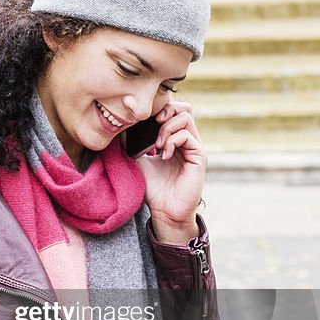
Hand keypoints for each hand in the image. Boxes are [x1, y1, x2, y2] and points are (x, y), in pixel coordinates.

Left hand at [139, 101, 206, 242]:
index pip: (174, 110)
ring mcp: (195, 148)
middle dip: (166, 110)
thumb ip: (132, 142)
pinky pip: (187, 136)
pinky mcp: (199, 157)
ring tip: (156, 145)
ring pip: (185, 117)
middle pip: (184, 108)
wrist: (164, 211)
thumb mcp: (138, 159)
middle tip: (153, 125)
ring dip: (166, 128)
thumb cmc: (153, 188)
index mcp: (176, 139)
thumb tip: (120, 126)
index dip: (160, 109)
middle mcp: (188, 141)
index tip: (144, 121)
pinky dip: (172, 141)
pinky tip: (163, 155)